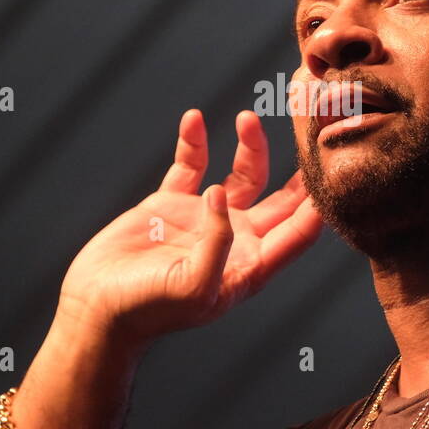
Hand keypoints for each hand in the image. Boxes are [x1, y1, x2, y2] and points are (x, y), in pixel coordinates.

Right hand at [56, 108, 323, 346]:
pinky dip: (194, 141)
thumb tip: (221, 193)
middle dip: (297, 168)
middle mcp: (236, 239)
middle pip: (282, 198)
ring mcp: (205, 218)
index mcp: (252, 265)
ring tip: (247, 118)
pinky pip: (191, 165)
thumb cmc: (151, 310)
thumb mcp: (193, 286)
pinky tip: (194, 119)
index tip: (329, 170)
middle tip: (308, 132)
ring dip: (249, 146)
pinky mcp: (171, 204)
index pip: (299, 232)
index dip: (317, 204)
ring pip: (242, 174)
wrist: (99, 309)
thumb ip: (216, 243)